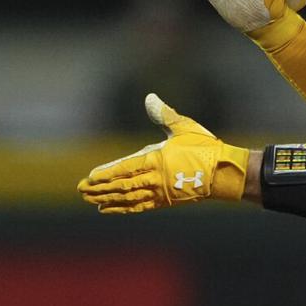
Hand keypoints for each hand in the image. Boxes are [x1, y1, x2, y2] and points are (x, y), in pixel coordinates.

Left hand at [78, 93, 247, 212]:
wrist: (224, 174)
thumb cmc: (204, 148)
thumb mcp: (184, 127)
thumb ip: (163, 114)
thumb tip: (150, 97)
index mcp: (157, 160)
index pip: (126, 168)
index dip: (107, 173)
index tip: (90, 177)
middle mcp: (155, 178)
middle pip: (122, 185)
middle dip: (100, 188)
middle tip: (80, 190)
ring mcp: (159, 192)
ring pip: (128, 198)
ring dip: (107, 199)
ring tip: (89, 200)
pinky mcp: (164, 200)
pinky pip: (138, 206)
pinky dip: (121, 208)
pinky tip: (107, 208)